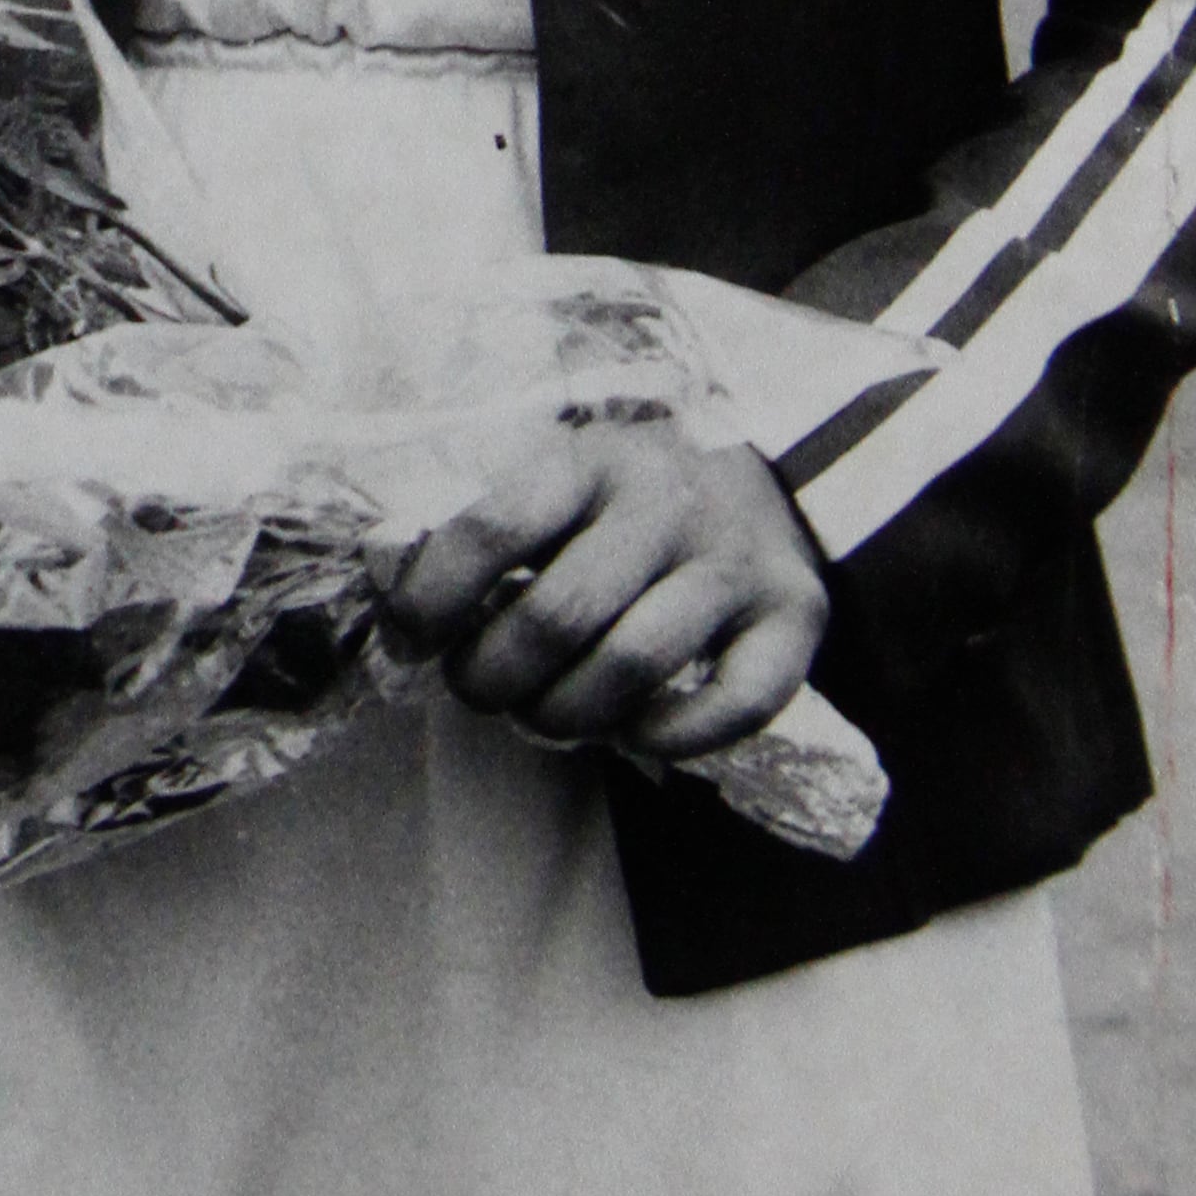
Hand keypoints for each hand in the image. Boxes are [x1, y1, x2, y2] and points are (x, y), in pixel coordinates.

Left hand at [378, 406, 828, 761]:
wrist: (768, 480)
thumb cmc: (627, 499)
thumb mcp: (559, 477)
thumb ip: (490, 530)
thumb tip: (401, 613)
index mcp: (590, 458)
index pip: (492, 526)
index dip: (431, 598)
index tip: (406, 641)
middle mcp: (666, 503)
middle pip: (558, 616)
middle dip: (493, 677)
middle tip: (476, 689)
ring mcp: (735, 563)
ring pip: (634, 666)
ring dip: (566, 715)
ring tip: (540, 715)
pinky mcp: (794, 620)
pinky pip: (732, 706)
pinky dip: (670, 737)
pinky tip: (631, 729)